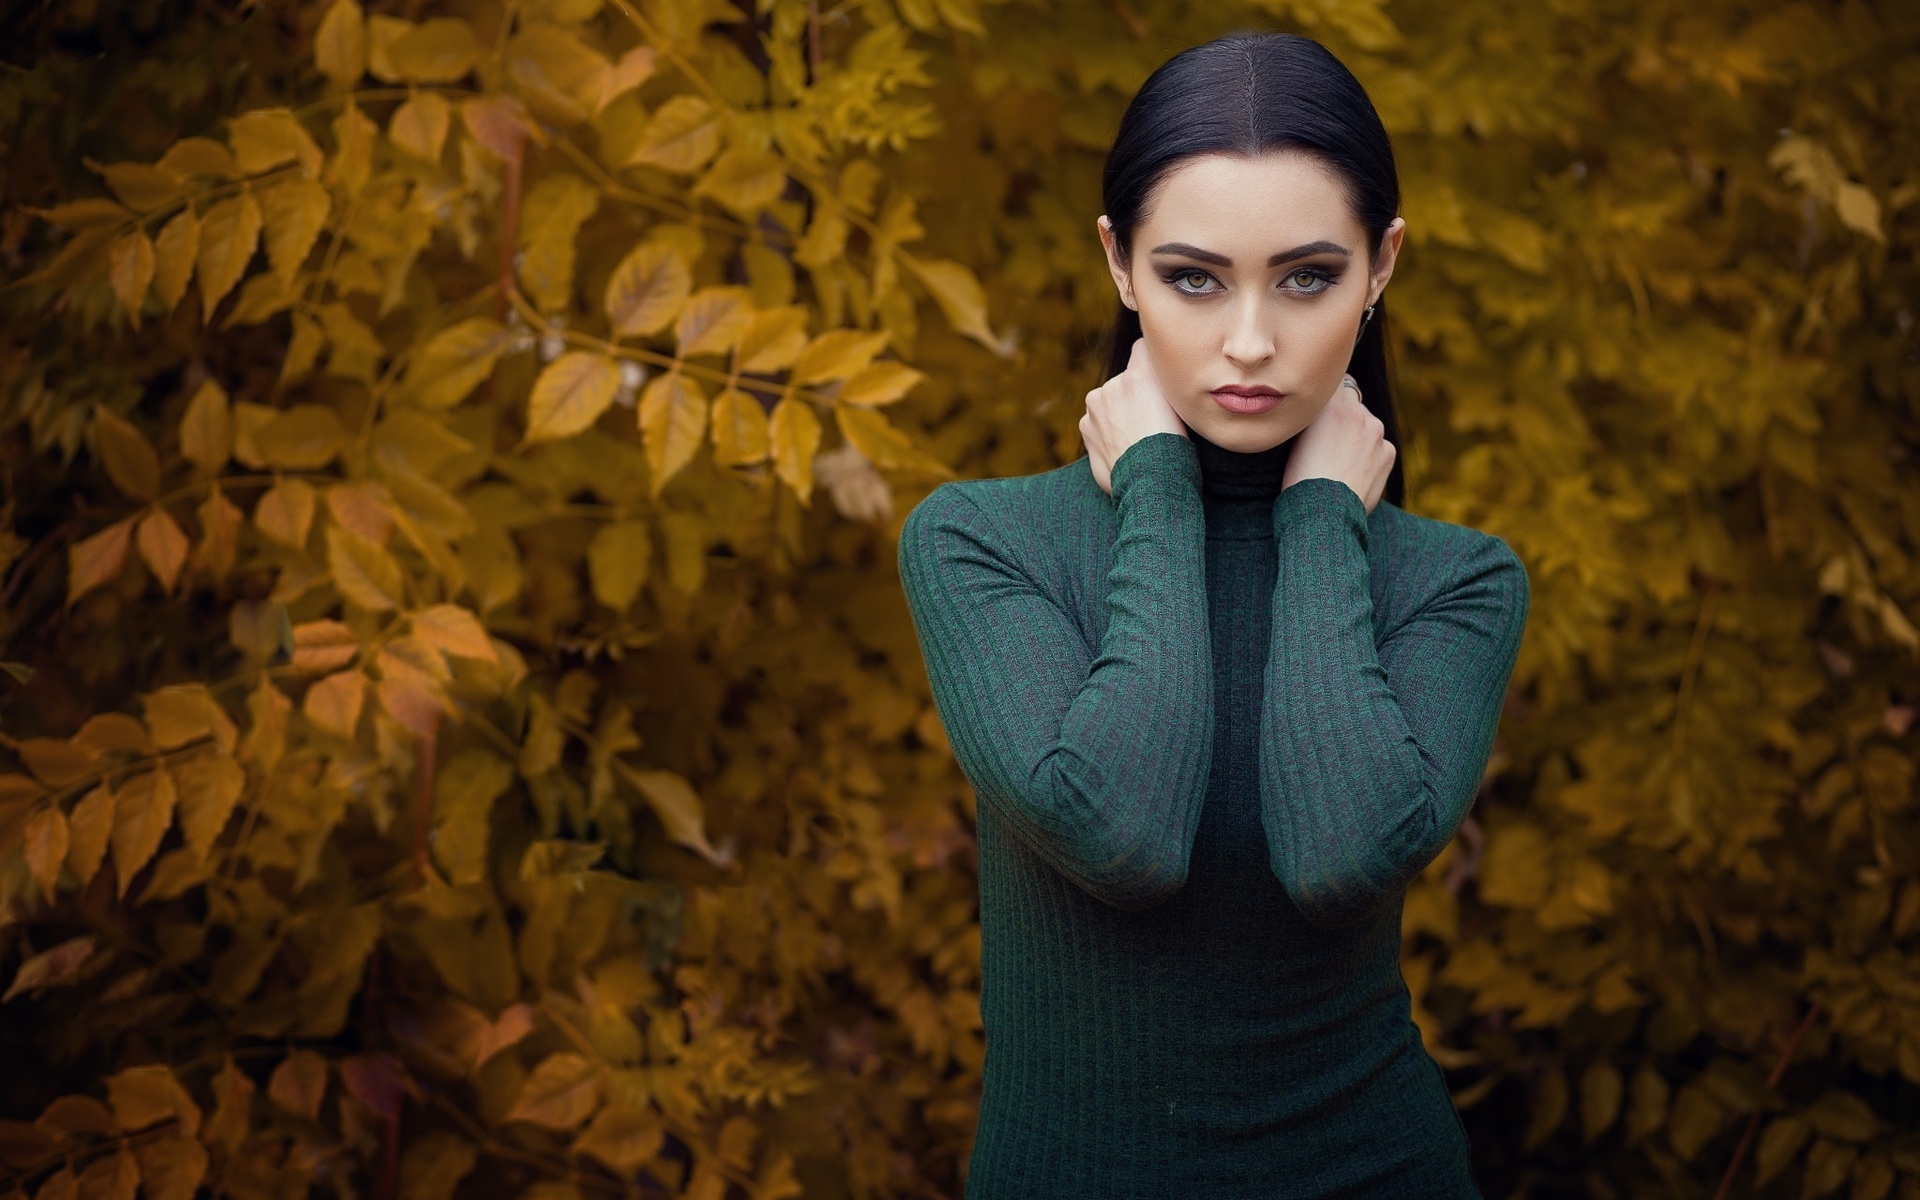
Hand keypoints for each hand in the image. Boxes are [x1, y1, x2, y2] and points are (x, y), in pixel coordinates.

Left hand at [1080, 338, 1187, 494]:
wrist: (1151, 483)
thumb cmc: (1175, 448)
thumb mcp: (1181, 408)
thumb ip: (1164, 385)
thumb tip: (1162, 375)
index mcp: (1139, 375)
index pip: (1142, 346)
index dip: (1151, 359)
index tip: (1157, 373)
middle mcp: (1113, 384)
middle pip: (1125, 379)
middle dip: (1134, 394)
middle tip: (1152, 420)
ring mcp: (1095, 406)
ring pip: (1109, 400)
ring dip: (1119, 413)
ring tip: (1137, 437)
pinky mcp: (1086, 426)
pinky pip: (1098, 420)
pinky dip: (1107, 431)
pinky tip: (1123, 447)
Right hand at [1281, 374, 1394, 514]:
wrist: (1324, 513)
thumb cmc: (1299, 478)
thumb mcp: (1296, 438)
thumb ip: (1314, 415)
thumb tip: (1320, 407)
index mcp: (1331, 405)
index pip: (1335, 380)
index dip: (1328, 392)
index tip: (1321, 403)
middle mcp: (1358, 412)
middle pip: (1353, 401)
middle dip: (1344, 414)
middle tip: (1328, 439)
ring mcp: (1376, 432)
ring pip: (1367, 425)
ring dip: (1358, 435)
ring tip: (1340, 462)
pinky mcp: (1388, 452)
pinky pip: (1379, 446)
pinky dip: (1370, 456)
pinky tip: (1354, 472)